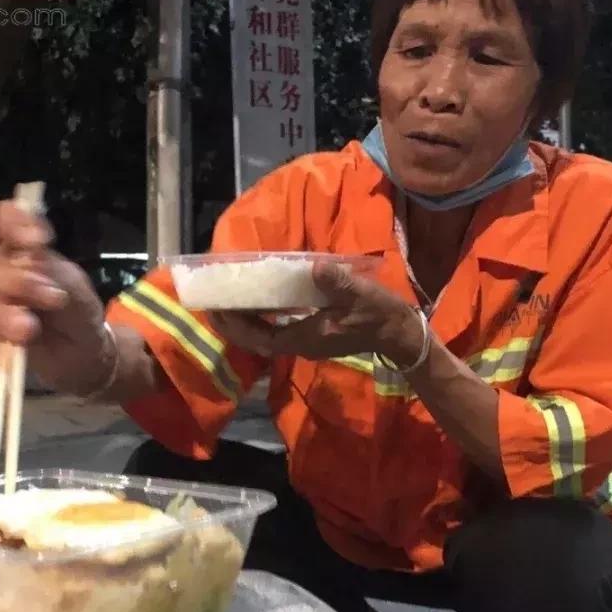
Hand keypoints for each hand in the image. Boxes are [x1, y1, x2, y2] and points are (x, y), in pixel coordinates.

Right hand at [0, 200, 115, 394]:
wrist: (81, 353)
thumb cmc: (77, 311)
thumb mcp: (73, 285)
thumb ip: (50, 270)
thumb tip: (28, 263)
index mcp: (21, 248)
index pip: (4, 220)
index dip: (13, 222)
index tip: (36, 241)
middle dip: (20, 283)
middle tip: (53, 299)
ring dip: (5, 316)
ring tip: (30, 330)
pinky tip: (8, 352)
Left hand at [208, 262, 424, 363]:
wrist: (399, 335)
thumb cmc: (378, 315)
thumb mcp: (360, 295)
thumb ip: (337, 283)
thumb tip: (315, 268)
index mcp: (305, 337)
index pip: (260, 337)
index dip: (236, 326)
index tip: (216, 310)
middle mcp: (300, 343)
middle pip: (256, 339)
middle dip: (233, 324)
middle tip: (213, 302)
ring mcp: (306, 340)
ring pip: (266, 335)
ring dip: (246, 321)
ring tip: (229, 299)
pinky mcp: (313, 334)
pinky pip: (278, 328)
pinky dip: (263, 317)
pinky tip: (259, 300)